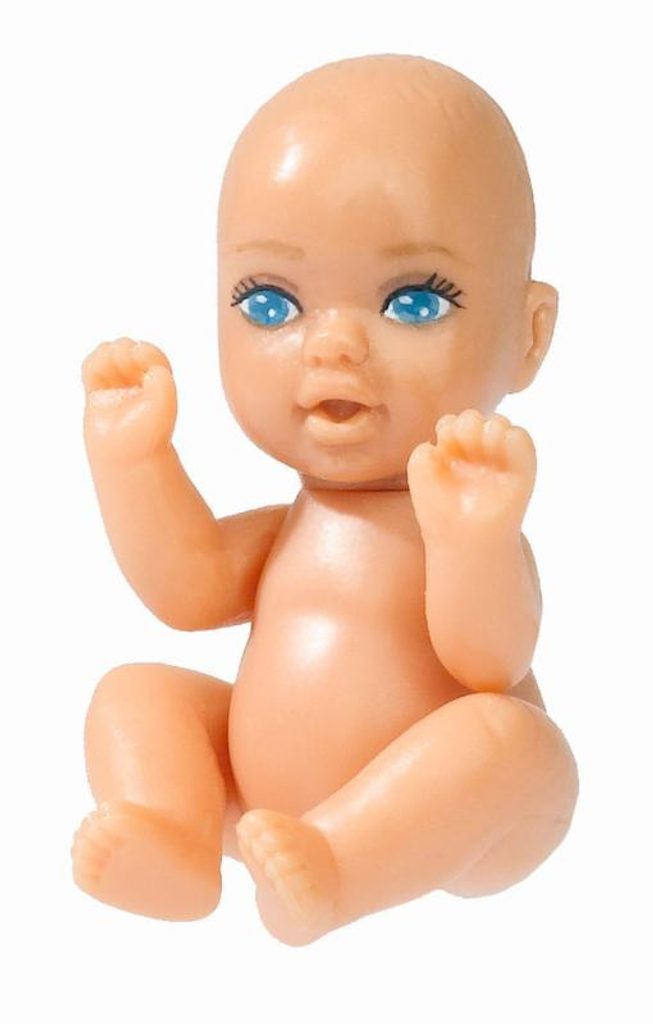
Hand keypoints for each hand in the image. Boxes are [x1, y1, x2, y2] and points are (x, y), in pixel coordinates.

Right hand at [82, 338, 176, 460]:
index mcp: (158, 383)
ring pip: (109, 356)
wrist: (127, 455)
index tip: (138, 354)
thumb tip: (148, 365)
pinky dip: (93, 362)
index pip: (150, 355)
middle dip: (123, 350)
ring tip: (108, 362)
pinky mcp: (97, 395)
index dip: (144, 350)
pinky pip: (92, 369)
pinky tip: (96, 368)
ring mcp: (117, 388)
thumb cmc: (149, 432)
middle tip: (123, 359)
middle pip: (128, 351)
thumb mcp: (165, 404)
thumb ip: (162, 380)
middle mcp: (137, 383)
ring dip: (107, 353)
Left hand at [407, 410, 535, 541]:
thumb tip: (431, 445)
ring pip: (499, 424)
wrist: (464, 541)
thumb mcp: (420, 481)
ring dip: (489, 426)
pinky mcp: (521, 470)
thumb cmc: (439, 515)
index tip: (444, 439)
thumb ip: (420, 458)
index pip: (453, 424)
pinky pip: (521, 440)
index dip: (449, 424)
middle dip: (468, 423)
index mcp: (452, 455)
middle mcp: (476, 454)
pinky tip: (500, 443)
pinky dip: (512, 436)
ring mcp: (499, 461)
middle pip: (476, 419)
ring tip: (481, 442)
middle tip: (461, 440)